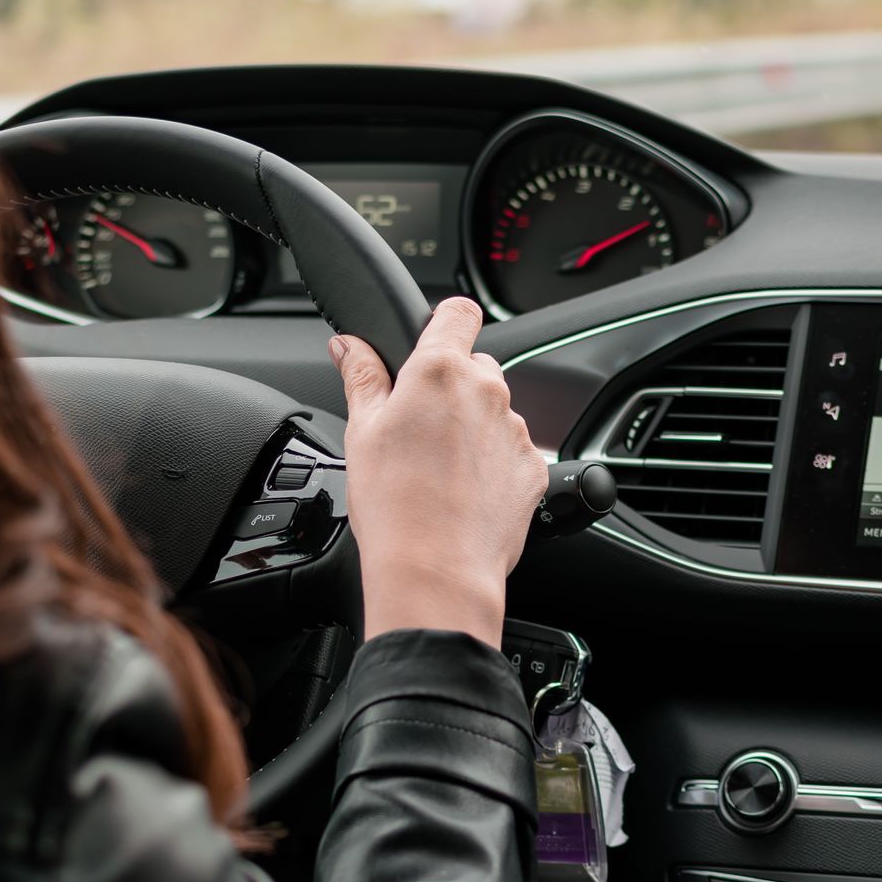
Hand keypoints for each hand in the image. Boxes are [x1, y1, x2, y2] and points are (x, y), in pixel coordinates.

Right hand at [331, 298, 548, 649]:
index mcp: (441, 370)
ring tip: (438, 469)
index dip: (444, 322)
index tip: (431, 340)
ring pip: (493, 410)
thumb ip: (361, 376)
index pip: (458, 311)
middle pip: (474, 366)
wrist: (436, 570)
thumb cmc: (395, 505)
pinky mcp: (533, 467)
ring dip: (472, 426)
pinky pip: (512, 449)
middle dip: (450, 386)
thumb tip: (349, 345)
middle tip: (417, 428)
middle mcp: (487, 390)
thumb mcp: (361, 432)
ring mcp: (515, 430)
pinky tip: (463, 491)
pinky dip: (492, 462)